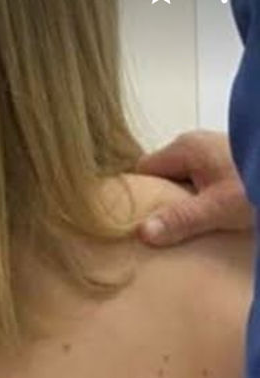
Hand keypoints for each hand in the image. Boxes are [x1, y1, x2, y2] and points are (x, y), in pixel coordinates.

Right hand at [136, 130, 253, 245]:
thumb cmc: (255, 184)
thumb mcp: (218, 208)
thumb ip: (180, 220)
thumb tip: (142, 233)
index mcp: (185, 148)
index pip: (143, 169)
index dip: (135, 194)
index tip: (131, 221)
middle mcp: (195, 144)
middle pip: (162, 174)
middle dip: (157, 201)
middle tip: (153, 232)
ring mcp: (212, 151)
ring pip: (182, 179)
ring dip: (179, 203)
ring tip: (176, 231)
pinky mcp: (226, 162)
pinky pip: (199, 181)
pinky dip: (197, 199)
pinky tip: (202, 220)